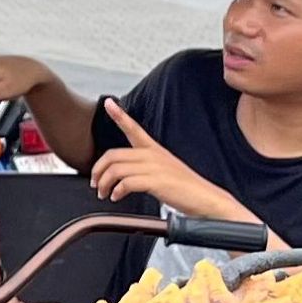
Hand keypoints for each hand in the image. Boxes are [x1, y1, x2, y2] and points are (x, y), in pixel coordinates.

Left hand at [89, 101, 245, 222]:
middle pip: (114, 155)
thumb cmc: (185, 188)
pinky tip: (117, 197)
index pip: (134, 128)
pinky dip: (117, 191)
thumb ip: (144, 167)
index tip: (108, 103)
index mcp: (154, 149)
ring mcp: (154, 167)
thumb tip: (123, 176)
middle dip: (98, 170)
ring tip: (104, 194)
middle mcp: (153, 155)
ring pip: (116, 169)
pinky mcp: (156, 181)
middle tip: (95, 184)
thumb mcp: (163, 170)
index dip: (119, 115)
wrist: (206, 199)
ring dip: (104, 183)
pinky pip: (126, 183)